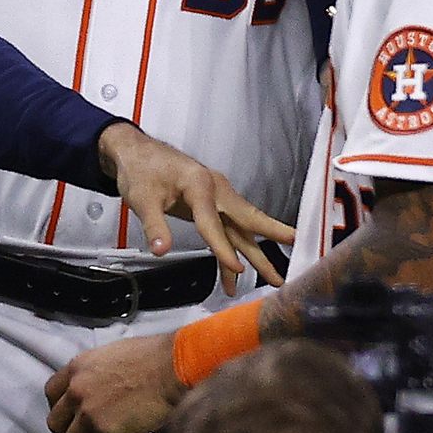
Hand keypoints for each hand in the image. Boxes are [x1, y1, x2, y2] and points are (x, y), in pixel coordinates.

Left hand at [43, 332, 182, 432]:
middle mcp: (76, 391)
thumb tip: (98, 391)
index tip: (75, 413)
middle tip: (94, 431)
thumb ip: (94, 375)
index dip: (63, 407)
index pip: (51, 394)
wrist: (171, 367)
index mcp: (77, 368)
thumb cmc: (152, 357)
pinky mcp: (103, 432)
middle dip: (73, 429)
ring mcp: (87, 413)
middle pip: (55, 422)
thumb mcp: (111, 355)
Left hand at [97, 124, 292, 293]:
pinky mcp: (211, 205)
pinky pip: (227, 231)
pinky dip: (231, 253)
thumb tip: (161, 249)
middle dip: (271, 235)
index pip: (213, 221)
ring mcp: (216, 197)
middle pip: (246, 217)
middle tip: (296, 245)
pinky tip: (232, 278)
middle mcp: (215, 189)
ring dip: (256, 254)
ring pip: (240, 229)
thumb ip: (154, 225)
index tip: (239, 270)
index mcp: (200, 183)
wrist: (136, 153)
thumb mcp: (141, 198)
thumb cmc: (141, 170)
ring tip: (275, 278)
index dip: (224, 249)